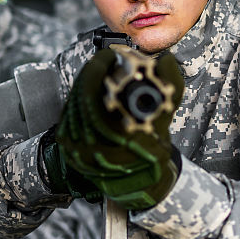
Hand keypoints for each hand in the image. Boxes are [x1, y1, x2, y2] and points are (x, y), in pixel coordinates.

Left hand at [55, 48, 183, 209]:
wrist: (139, 183)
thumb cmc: (153, 152)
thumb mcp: (165, 120)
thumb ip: (171, 88)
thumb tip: (167, 61)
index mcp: (120, 142)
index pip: (96, 96)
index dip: (99, 70)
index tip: (109, 55)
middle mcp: (94, 149)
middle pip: (82, 98)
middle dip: (92, 73)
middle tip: (103, 59)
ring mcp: (78, 151)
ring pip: (73, 105)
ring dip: (84, 83)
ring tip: (97, 70)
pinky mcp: (70, 150)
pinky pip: (68, 116)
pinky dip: (78, 98)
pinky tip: (88, 88)